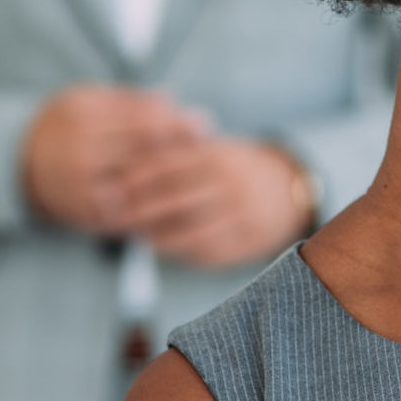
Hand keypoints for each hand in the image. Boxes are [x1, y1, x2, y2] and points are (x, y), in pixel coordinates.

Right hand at [22, 86, 204, 233]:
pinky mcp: (87, 215)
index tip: (203, 124)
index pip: (141, 120)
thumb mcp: (88, 99)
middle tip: (210, 150)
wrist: (21, 162)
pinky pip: (130, 215)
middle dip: (181, 152)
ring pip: (141, 187)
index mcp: (82, 118)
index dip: (177, 123)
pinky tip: (178, 200)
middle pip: (144, 154)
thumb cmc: (65, 124)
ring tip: (200, 174)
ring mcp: (82, 188)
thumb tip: (171, 100)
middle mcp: (80, 154)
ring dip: (175, 182)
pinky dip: (156, 208)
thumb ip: (128, 99)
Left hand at [111, 137, 314, 269]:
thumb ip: (175, 151)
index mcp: (219, 156)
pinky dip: (178, 250)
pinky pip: (206, 251)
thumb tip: (124, 163)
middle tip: (113, 216)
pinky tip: (160, 246)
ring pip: (189, 230)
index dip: (136, 177)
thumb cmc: (233, 169)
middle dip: (139, 209)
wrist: (287, 193)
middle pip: (175, 199)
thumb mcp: (211, 149)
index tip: (113, 185)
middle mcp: (232, 185)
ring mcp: (242, 216)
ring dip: (156, 235)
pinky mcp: (246, 243)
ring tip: (134, 234)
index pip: (168, 164)